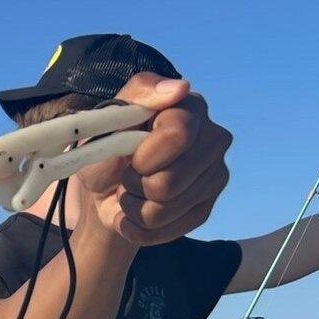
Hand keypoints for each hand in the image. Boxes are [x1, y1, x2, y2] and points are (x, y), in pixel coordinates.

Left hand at [78, 72, 231, 245]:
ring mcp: (215, 174)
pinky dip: (138, 229)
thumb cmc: (107, 149)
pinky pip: (168, 230)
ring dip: (133, 208)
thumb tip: (180, 88)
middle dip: (134, 185)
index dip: (144, 156)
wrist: (103, 191)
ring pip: (165, 209)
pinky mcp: (206, 207)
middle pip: (169, 182)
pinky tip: (132, 217)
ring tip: (129, 194)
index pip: (178, 134)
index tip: (130, 157)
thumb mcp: (109, 118)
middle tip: (127, 176)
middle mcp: (213, 139)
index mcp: (191, 108)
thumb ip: (140, 94)